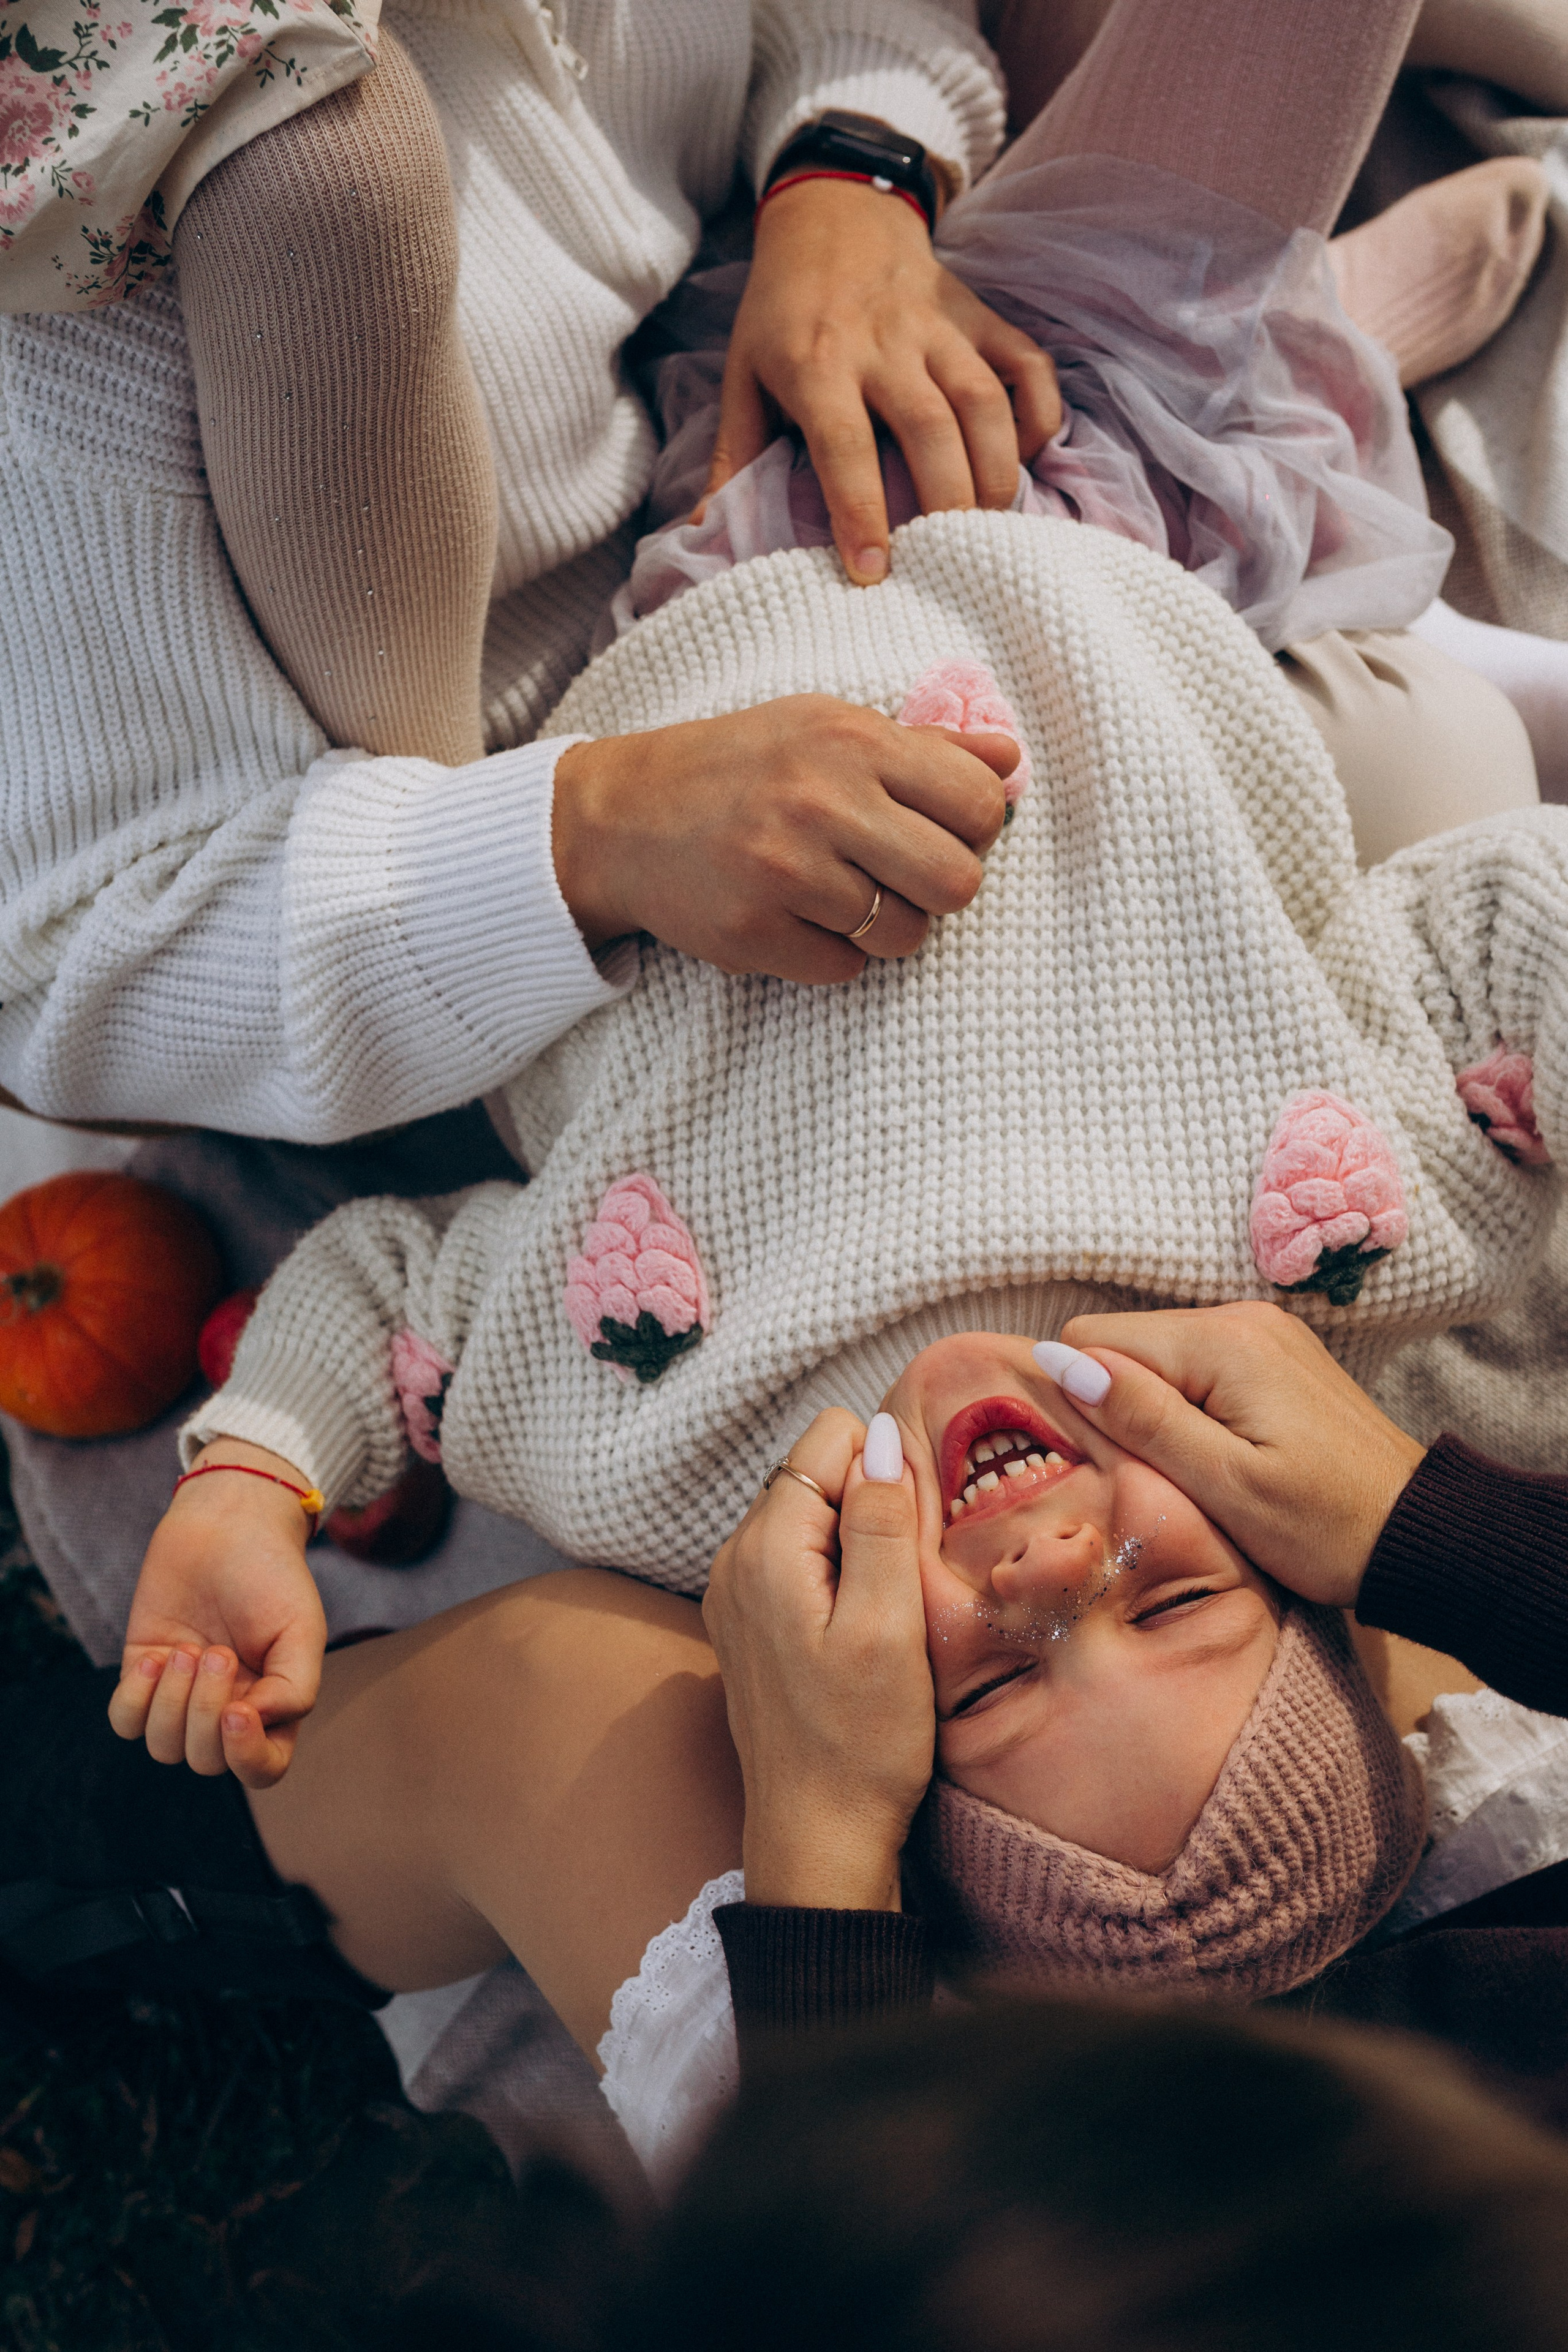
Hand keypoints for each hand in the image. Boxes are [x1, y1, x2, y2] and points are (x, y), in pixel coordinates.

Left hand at [107, 1440, 326, 1786]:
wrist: (226, 1524)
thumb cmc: (272, 1575)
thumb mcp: (303, 1629)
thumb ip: (294, 1690)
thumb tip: (251, 1726)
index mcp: (273, 1707)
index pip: (262, 1770)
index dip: (247, 1757)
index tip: (237, 1711)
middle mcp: (227, 1710)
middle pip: (206, 1761)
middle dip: (204, 1710)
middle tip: (216, 1651)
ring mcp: (181, 1696)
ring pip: (163, 1746)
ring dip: (172, 1701)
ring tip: (187, 1649)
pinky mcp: (143, 1674)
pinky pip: (125, 1722)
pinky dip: (136, 1696)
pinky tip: (160, 1653)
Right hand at [552, 696, 1015, 978]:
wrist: (624, 815)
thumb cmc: (741, 768)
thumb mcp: (827, 728)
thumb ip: (925, 747)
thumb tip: (1011, 760)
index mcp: (852, 741)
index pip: (978, 802)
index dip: (973, 828)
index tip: (940, 829)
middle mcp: (822, 802)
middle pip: (957, 882)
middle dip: (938, 889)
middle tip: (899, 876)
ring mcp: (785, 872)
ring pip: (904, 936)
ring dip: (885, 928)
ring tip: (842, 896)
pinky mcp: (753, 933)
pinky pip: (845, 970)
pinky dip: (831, 954)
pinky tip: (798, 919)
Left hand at [702, 1410, 932, 1907]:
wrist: (817, 1839)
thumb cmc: (861, 1741)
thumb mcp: (890, 1625)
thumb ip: (882, 1520)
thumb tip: (881, 1434)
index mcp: (764, 1546)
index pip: (830, 1437)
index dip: (885, 1476)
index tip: (906, 1546)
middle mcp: (732, 1558)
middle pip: (817, 1473)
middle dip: (869, 1510)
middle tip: (897, 1593)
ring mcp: (733, 1592)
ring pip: (811, 1516)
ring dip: (856, 1548)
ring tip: (879, 1621)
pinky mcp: (747, 1623)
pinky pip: (798, 1560)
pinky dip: (835, 1580)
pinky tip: (857, 1638)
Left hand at [705, 177, 1061, 585]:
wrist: (835, 211)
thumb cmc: (784, 310)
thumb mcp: (743, 373)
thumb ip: (733, 453)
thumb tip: (704, 533)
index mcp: (817, 363)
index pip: (844, 447)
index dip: (860, 513)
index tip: (872, 571)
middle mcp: (884, 343)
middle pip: (929, 430)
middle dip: (944, 504)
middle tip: (945, 560)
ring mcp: (939, 327)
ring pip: (984, 403)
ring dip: (996, 471)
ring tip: (988, 528)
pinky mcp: (980, 316)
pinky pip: (1027, 365)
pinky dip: (1039, 415)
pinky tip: (1026, 458)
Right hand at [1049, 1302, 1426, 1608]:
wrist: (1417, 1535)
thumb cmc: (1324, 1526)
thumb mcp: (1226, 1485)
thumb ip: (1144, 1418)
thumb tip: (1062, 1359)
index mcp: (1222, 1342)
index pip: (1093, 1339)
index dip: (1082, 1400)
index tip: (1112, 1461)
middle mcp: (1239, 1317)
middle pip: (1124, 1344)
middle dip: (1119, 1406)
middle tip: (1160, 1475)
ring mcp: (1261, 1332)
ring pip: (1157, 1357)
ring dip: (1155, 1411)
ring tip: (1195, 1472)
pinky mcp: (1274, 1356)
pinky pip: (1196, 1367)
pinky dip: (1188, 1408)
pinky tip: (1219, 1455)